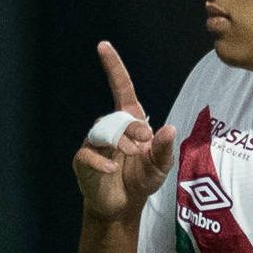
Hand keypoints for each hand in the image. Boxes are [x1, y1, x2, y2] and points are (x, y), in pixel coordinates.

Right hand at [74, 42, 177, 221]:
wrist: (122, 206)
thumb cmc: (141, 180)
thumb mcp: (160, 166)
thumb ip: (164, 149)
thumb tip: (169, 128)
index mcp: (129, 121)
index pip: (121, 88)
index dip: (113, 67)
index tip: (103, 46)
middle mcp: (110, 127)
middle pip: (118, 116)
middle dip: (133, 129)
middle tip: (143, 146)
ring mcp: (95, 143)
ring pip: (103, 132)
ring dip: (119, 142)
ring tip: (131, 156)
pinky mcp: (84, 161)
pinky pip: (88, 154)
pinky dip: (100, 161)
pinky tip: (112, 169)